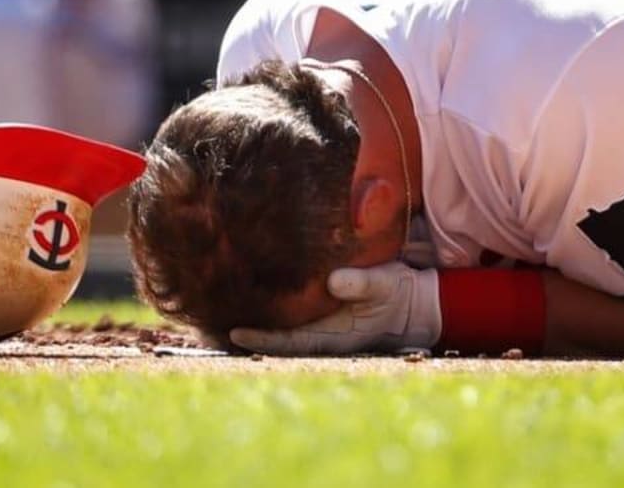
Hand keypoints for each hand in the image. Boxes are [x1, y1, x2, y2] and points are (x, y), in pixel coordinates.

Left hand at [229, 262, 441, 354]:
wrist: (412, 301)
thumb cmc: (396, 292)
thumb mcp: (384, 283)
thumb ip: (362, 283)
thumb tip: (333, 281)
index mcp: (332, 335)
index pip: (288, 341)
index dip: (261, 339)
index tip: (234, 332)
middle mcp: (321, 336)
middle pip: (276, 341)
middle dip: (247, 335)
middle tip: (210, 322)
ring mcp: (321, 328)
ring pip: (281, 331)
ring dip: (256, 325)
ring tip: (220, 312)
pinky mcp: (322, 316)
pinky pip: (291, 320)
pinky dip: (271, 315)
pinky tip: (250, 300)